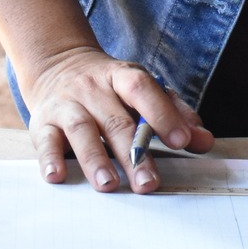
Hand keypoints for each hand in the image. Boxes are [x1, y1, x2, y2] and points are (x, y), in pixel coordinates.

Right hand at [22, 47, 213, 193]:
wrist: (57, 64)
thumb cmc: (110, 88)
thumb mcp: (142, 91)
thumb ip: (175, 114)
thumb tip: (204, 141)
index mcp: (122, 76)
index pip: (142, 89)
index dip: (162, 113)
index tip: (181, 141)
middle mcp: (93, 88)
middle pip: (116, 120)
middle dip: (134, 154)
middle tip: (148, 184)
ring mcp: (66, 104)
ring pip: (82, 130)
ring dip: (95, 159)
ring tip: (108, 185)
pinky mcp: (42, 122)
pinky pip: (45, 139)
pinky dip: (50, 158)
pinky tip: (57, 176)